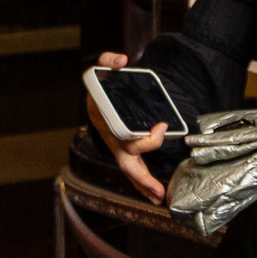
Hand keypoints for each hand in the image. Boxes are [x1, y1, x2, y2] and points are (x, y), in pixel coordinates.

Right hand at [83, 52, 168, 204]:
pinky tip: (153, 193)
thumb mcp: (100, 70)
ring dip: (143, 185)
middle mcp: (112, 138)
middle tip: (158, 190)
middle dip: (142, 177)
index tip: (161, 127)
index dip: (144, 138)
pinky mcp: (124, 150)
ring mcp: (117, 147)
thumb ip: (107, 60)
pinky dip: (141, 183)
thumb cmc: (100, 88)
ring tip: (159, 197)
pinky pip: (132, 170)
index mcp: (106, 122)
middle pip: (125, 162)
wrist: (94, 97)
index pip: (125, 138)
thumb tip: (120, 61)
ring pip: (128, 170)